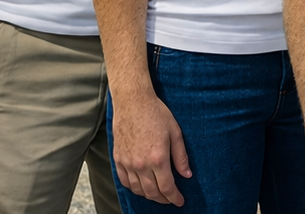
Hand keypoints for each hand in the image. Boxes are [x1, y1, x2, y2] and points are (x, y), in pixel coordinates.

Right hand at [111, 91, 191, 205]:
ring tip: (158, 194)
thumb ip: (181, 156)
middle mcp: (141, 165)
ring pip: (138, 190)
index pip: (167, 187)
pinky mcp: (118, 160)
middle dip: (163, 199)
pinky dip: (134, 188)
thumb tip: (187, 175)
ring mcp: (127, 164)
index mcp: (158, 158)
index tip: (180, 201)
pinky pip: (125, 181)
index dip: (174, 197)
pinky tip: (140, 187)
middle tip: (171, 199)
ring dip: (149, 195)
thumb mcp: (176, 132)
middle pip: (152, 192)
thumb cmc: (157, 114)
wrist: (133, 103)